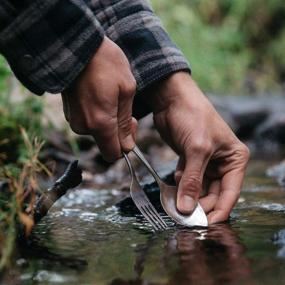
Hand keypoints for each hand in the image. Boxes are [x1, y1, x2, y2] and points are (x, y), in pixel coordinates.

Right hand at [61, 37, 136, 160]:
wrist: (75, 45)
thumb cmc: (106, 63)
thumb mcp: (126, 89)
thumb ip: (126, 122)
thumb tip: (127, 148)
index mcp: (100, 123)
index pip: (113, 154)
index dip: (126, 145)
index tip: (131, 125)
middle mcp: (84, 127)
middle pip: (106, 142)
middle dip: (118, 130)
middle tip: (122, 105)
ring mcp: (74, 120)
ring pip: (97, 132)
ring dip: (107, 120)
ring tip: (109, 95)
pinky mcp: (70, 112)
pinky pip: (88, 122)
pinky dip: (96, 114)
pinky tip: (98, 94)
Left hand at [149, 72, 249, 223]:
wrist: (172, 99)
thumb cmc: (192, 116)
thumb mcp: (196, 149)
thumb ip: (192, 180)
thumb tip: (186, 208)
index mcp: (234, 158)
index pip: (230, 192)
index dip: (219, 210)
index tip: (206, 225)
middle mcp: (222, 162)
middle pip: (213, 193)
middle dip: (199, 204)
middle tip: (184, 215)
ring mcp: (205, 162)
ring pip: (198, 188)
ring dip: (187, 195)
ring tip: (176, 201)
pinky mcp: (190, 159)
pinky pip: (187, 179)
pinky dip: (180, 184)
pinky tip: (174, 181)